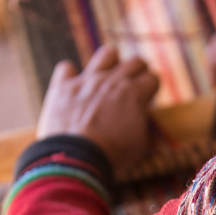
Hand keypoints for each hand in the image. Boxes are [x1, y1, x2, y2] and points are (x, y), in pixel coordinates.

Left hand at [36, 45, 158, 173]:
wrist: (76, 160)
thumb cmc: (113, 156)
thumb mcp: (140, 144)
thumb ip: (142, 123)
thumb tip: (140, 116)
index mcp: (134, 93)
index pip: (153, 79)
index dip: (152, 90)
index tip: (147, 100)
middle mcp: (112, 80)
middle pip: (135, 62)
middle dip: (139, 73)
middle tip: (134, 88)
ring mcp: (86, 80)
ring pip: (106, 55)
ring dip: (111, 63)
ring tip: (108, 77)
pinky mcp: (62, 87)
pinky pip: (66, 68)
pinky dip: (71, 76)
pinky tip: (74, 87)